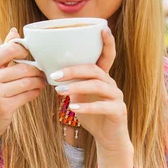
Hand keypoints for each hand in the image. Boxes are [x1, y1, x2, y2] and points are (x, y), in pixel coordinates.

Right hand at [0, 28, 46, 141]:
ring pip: (27, 81)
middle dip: (36, 70)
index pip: (9, 49)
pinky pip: (28, 95)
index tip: (32, 55)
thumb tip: (14, 30)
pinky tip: (36, 91)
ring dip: (39, 81)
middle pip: (22, 67)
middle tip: (42, 71)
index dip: (25, 50)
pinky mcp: (4, 107)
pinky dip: (35, 92)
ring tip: (41, 81)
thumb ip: (3, 52)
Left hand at [54, 28, 132, 155]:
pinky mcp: (118, 111)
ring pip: (98, 85)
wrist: (107, 139)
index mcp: (102, 77)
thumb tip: (49, 71)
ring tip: (59, 91)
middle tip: (54, 75)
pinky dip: (87, 106)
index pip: (106, 56)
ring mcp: (117, 97)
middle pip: (94, 69)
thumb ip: (70, 83)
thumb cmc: (91, 114)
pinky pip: (103, 106)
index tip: (103, 28)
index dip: (107, 42)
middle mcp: (111, 83)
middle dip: (73, 70)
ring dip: (77, 87)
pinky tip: (73, 108)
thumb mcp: (78, 96)